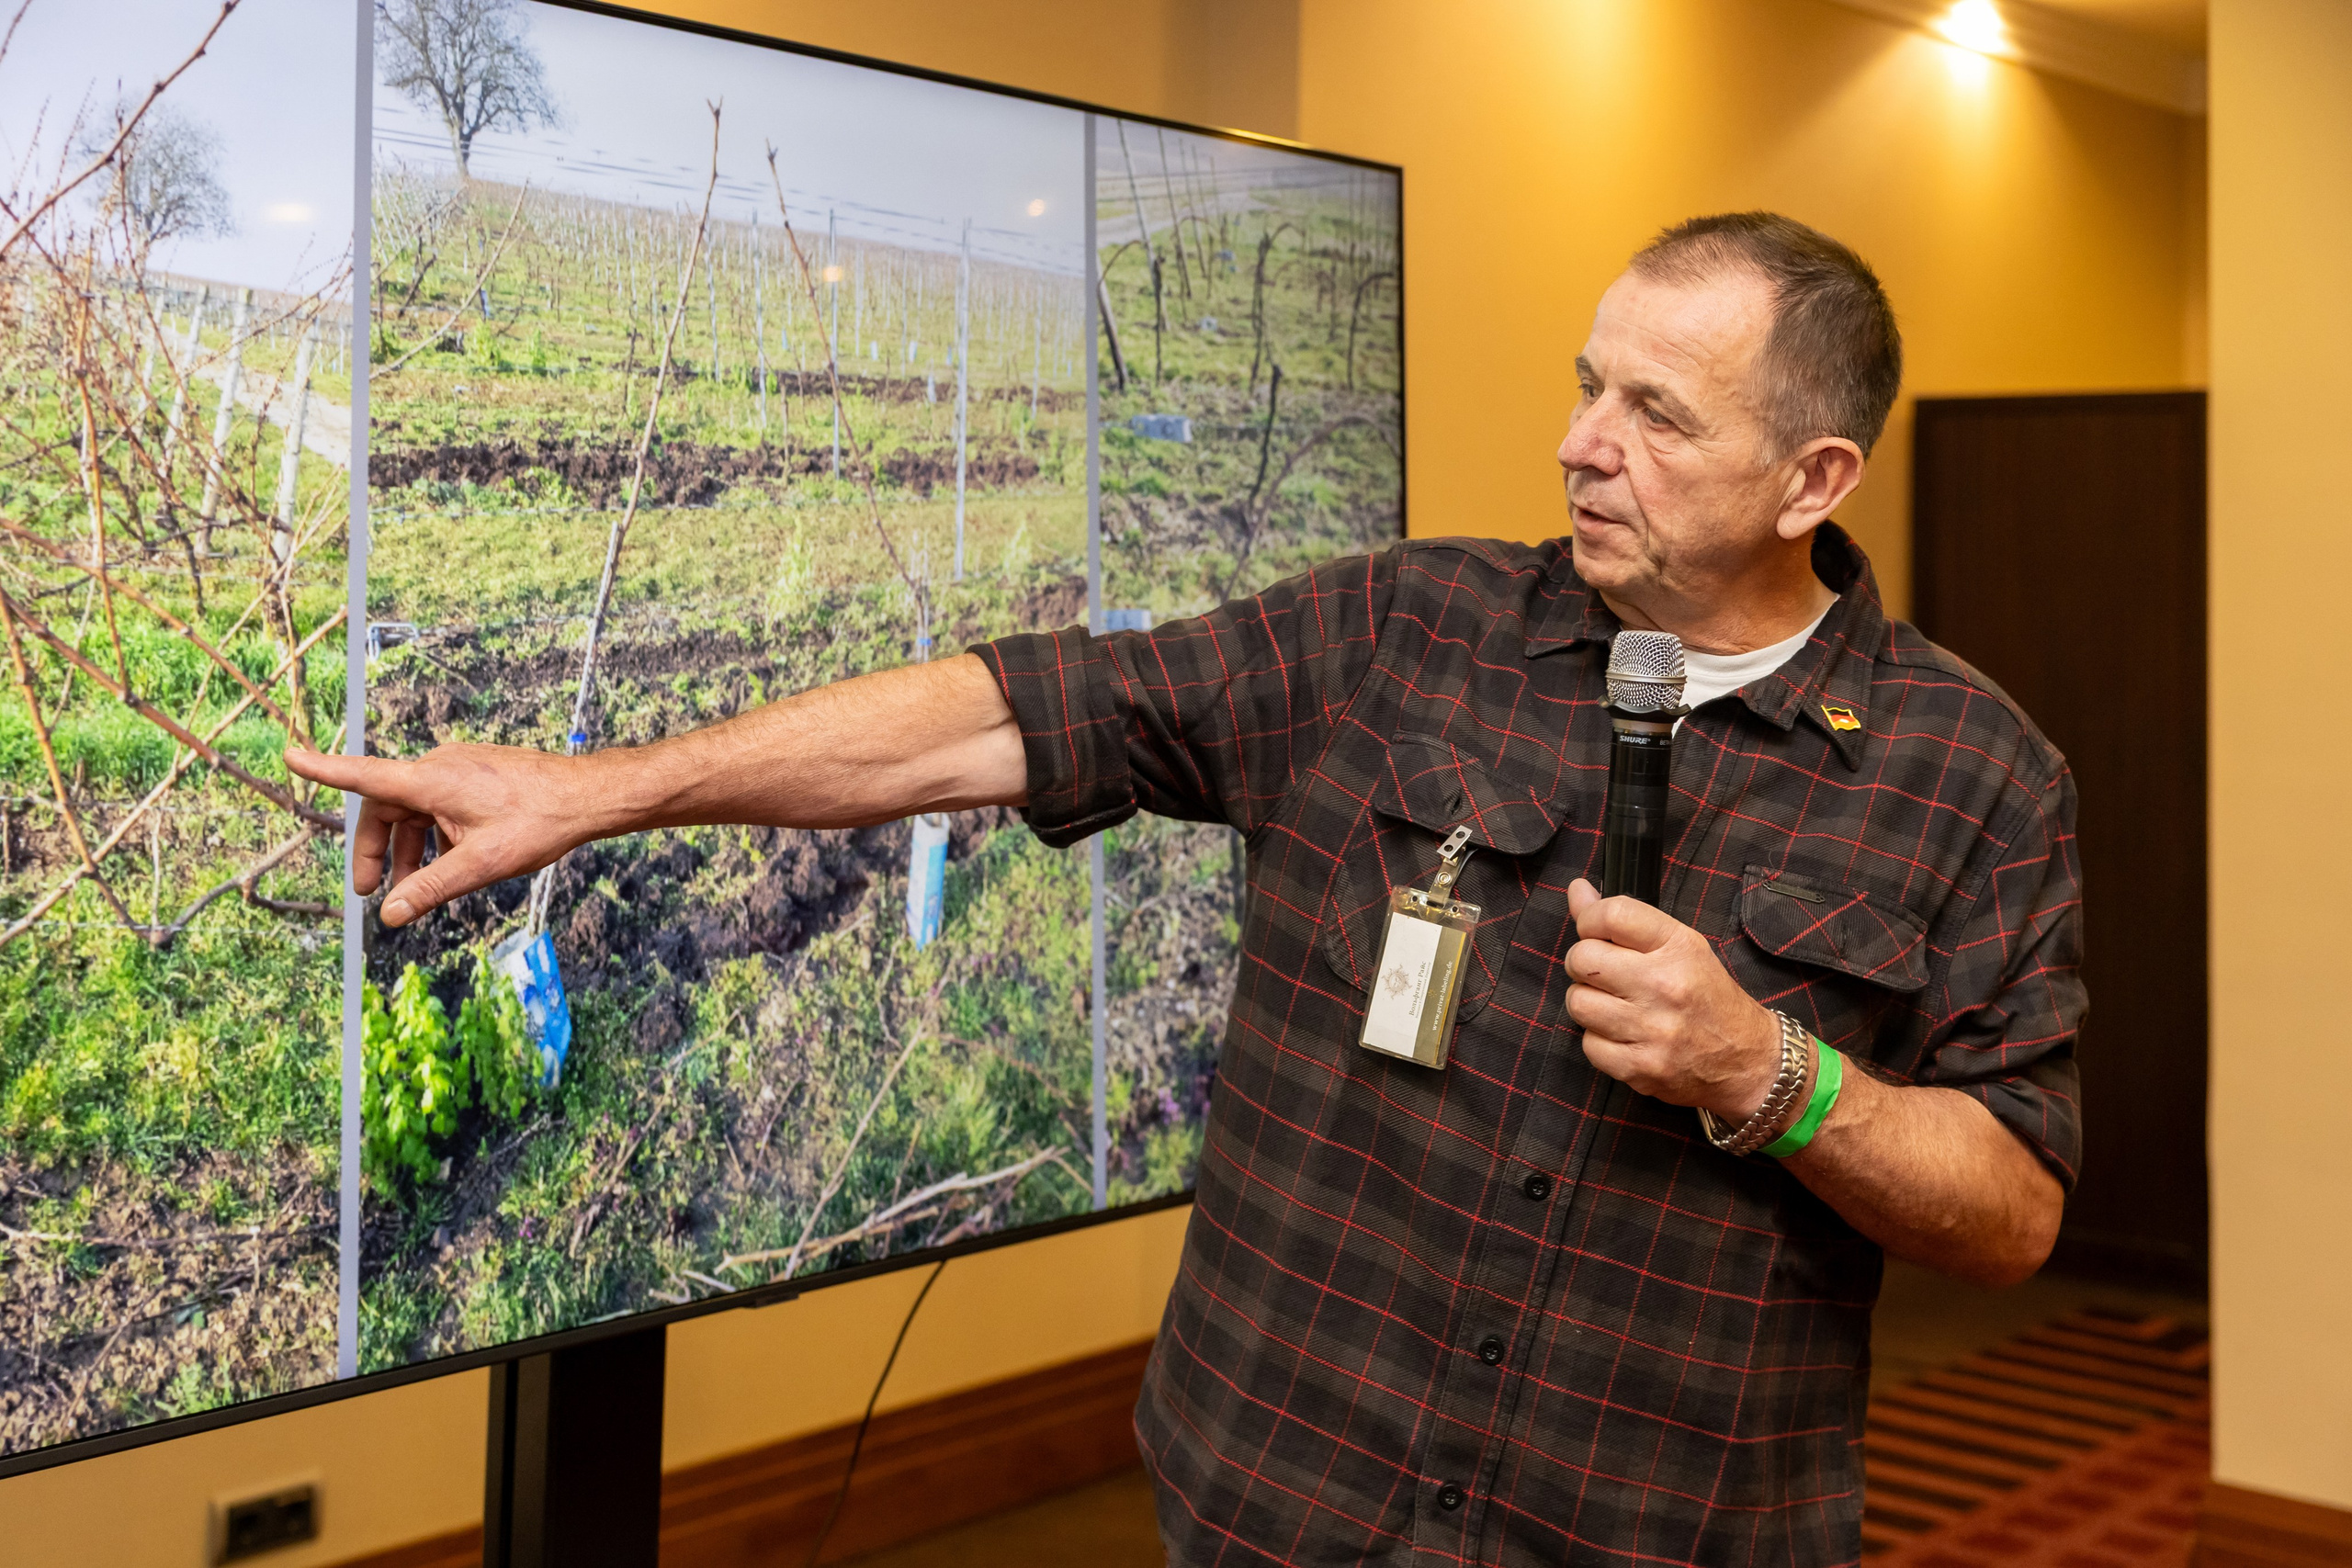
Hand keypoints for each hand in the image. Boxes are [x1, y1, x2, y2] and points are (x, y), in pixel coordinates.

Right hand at [286, 744, 598, 925]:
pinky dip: (435, 836)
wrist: (588, 796)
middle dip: (377, 849)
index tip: (291, 757)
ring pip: (415, 810)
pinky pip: (439, 805)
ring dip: (409, 849)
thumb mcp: (481, 864)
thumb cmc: (539, 822)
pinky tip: (452, 865)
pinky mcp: (474, 775)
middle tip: (371, 892)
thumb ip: (431, 889)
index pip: (366, 775)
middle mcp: (440, 767)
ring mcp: (459, 768)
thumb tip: (391, 915)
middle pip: (388, 806)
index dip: (325, 770)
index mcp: (433, 780)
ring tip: (413, 891)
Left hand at [1562, 877, 1780, 1120]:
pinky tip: (1622, 1035)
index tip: (1592, 930)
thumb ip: (1626, 920)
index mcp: (1679, 948)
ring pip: (1578, 1002)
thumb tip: (1577, 890)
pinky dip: (1598, 1039)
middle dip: (1583, 962)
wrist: (1748, 1060)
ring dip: (1588, 1002)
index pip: (1612, 915)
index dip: (1589, 919)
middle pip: (1583, 958)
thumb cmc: (1709, 998)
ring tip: (1612, 1004)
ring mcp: (1652, 1030)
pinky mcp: (1640, 1068)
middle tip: (1602, 972)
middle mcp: (1665, 985)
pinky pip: (1588, 1044)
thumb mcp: (1682, 947)